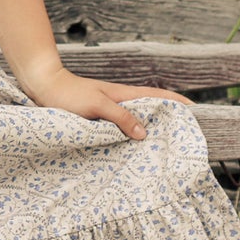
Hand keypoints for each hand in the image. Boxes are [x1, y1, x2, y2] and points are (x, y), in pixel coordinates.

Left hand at [19, 66, 191, 139]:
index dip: (178, 103)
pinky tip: (131, 152)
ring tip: (161, 151)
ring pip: (135, 123)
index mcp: (125, 94)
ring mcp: (110, 112)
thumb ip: (120, 117)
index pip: (159, 96)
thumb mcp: (97, 105)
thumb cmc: (69, 94)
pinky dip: (128, 138)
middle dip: (167, 123)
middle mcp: (121, 103)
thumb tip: (144, 133)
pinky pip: (119, 131)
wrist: (43, 87)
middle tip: (182, 140)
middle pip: (150, 112)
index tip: (197, 112)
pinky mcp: (98, 121)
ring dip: (147, 133)